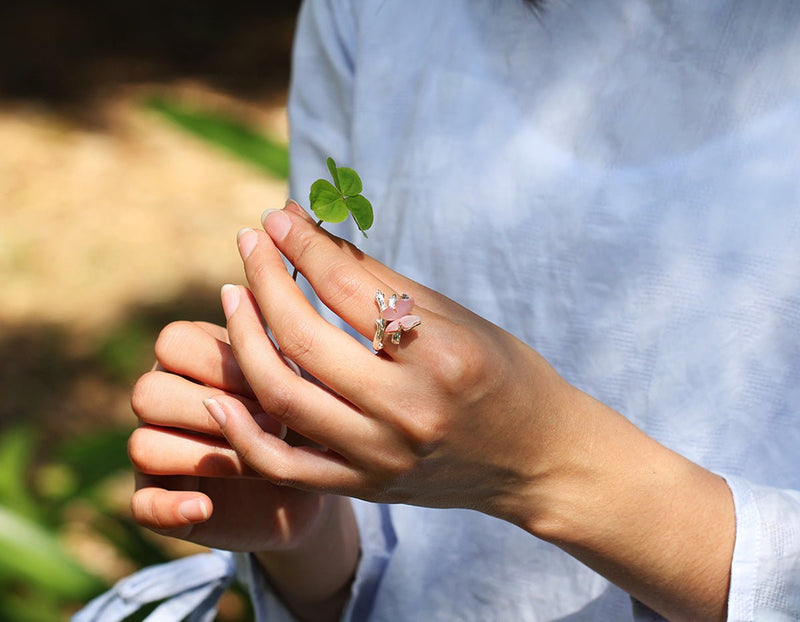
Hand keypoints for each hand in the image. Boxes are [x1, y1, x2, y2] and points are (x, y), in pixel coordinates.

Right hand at [128, 321, 357, 619]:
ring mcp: (159, 452)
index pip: (172, 342)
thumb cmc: (302, 415)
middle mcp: (166, 401)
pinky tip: (205, 508)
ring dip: (201, 456)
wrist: (313, 482)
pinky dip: (170, 507)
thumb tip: (242, 301)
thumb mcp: (295, 383)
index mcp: (191, 360)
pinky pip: (141, 505)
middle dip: (210, 411)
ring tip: (252, 465)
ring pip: (141, 444)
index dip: (219, 363)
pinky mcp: (162, 502)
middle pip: (147, 392)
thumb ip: (270, 354)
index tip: (269, 383)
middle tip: (269, 425)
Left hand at [211, 202, 733, 621]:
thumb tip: (314, 237)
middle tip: (252, 242)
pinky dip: (242, 430)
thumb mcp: (457, 319)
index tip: (278, 215)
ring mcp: (382, 457)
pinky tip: (218, 394)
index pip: (348, 288)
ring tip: (235, 295)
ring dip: (245, 338)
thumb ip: (382, 283)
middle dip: (265, 279)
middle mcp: (409, 412)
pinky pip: (283, 464)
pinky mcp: (366, 487)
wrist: (537, 459)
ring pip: (282, 395)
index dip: (304, 244)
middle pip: (304, 339)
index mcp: (443, 358)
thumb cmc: (505, 375)